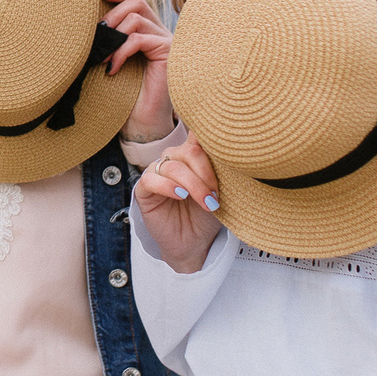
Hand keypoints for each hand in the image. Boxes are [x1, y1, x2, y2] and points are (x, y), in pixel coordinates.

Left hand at [100, 0, 174, 140]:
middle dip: (112, 14)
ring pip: (136, 19)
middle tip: (98, 36)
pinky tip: (112, 69)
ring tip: (102, 58)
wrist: (142, 123)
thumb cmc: (124, 93)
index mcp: (148, 30)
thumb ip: (108, 40)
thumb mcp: (113, 60)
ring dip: (113, 37)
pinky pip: (139, 39)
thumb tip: (82, 21)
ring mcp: (167, 41)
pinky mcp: (168, 54)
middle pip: (137, 1)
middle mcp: (160, 31)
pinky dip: (121, 52)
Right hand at [133, 133, 223, 270]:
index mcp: (193, 154)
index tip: (222, 141)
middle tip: (216, 195)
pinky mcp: (144, 189)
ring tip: (206, 203)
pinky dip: (168, 186)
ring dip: (193, 185)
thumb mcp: (219, 191)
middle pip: (189, 152)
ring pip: (174, 167)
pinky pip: (152, 179)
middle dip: (206, 173)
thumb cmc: (208, 215)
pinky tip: (181, 196)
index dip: (207, 133)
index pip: (197, 134)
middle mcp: (174, 159)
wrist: (195, 243)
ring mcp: (157, 172)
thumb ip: (220, 169)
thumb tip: (232, 152)